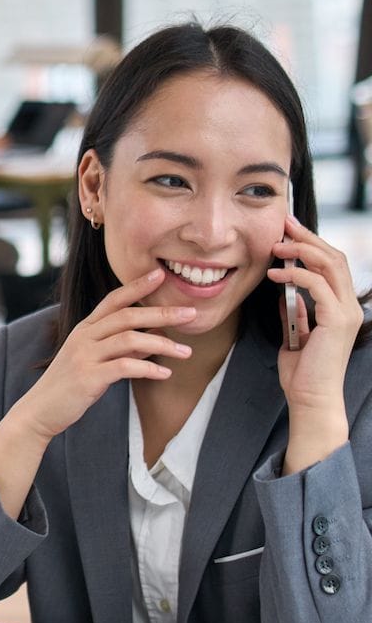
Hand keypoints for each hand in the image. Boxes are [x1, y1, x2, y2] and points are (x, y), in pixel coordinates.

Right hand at [12, 267, 196, 441]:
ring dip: (163, 344)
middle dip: (161, 313)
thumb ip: (123, 348)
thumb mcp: (95, 361)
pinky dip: (148, 368)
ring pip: (129, 339)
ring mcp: (84, 355)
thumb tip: (156, 340)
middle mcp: (83, 337)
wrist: (40, 410)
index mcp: (84, 329)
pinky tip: (165, 374)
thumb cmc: (70, 386)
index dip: (136, 286)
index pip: (113, 300)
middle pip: (127, 316)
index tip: (160, 274)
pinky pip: (124, 367)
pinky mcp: (88, 377)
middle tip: (190, 313)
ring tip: (186, 352)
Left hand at [268, 215, 362, 414]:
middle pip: (334, 258)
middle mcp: (348, 307)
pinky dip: (295, 274)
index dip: (311, 245)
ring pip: (330, 265)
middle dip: (308, 238)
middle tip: (284, 224)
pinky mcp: (336, 320)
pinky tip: (275, 273)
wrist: (310, 398)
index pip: (331, 266)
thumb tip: (285, 293)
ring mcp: (346, 312)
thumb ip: (295, 313)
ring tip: (276, 246)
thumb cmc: (301, 373)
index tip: (288, 232)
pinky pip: (317, 285)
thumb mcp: (295, 336)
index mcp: (340, 308)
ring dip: (302, 250)